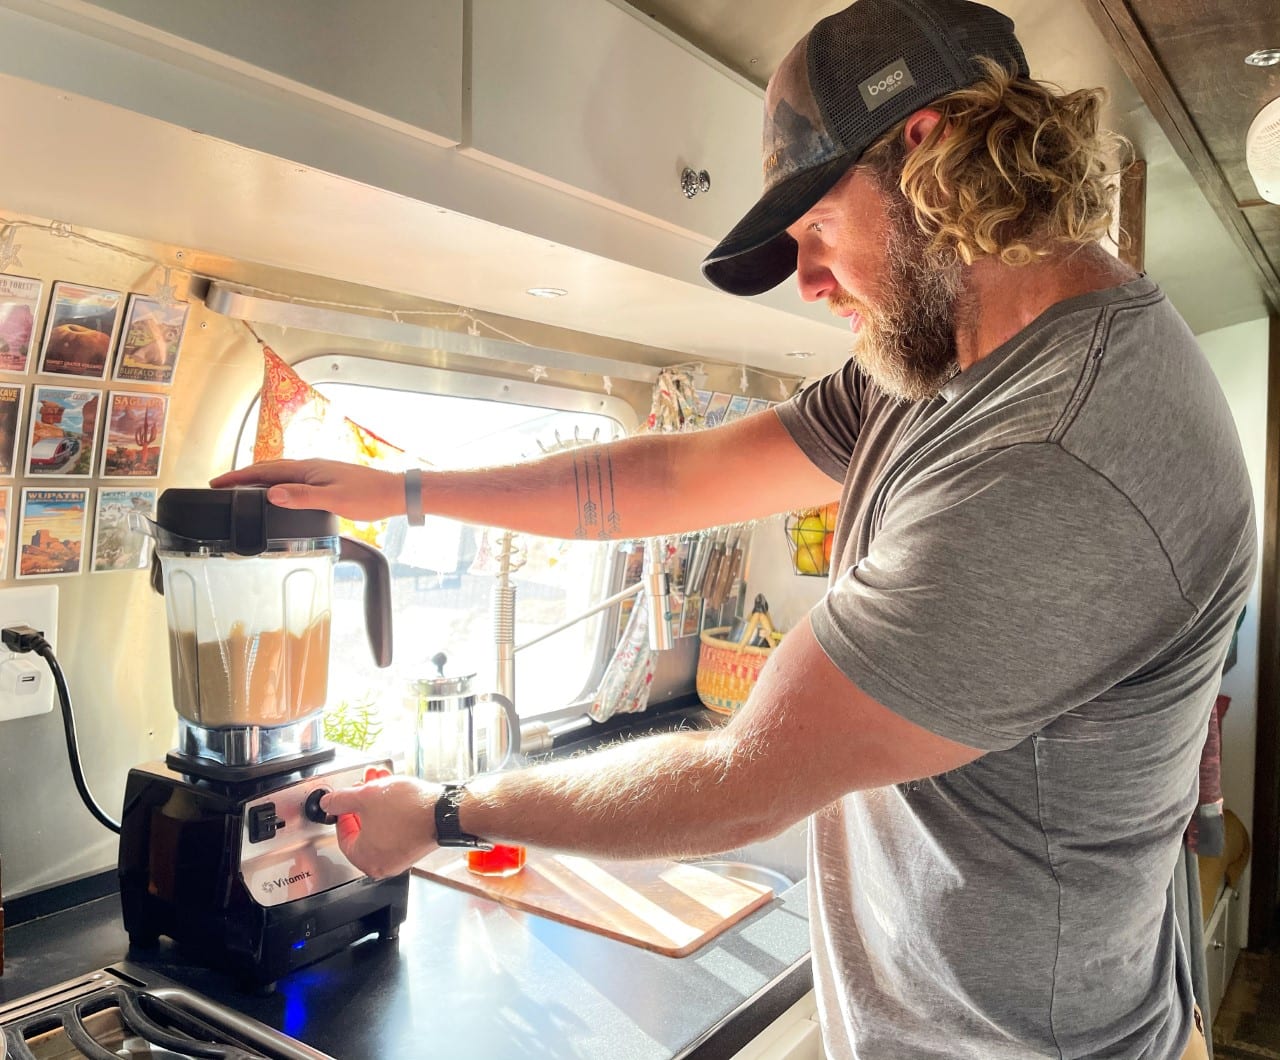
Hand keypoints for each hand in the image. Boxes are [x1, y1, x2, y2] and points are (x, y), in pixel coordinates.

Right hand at [209, 459, 405, 522]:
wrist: (394, 492)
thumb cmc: (369, 497)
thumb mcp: (333, 500)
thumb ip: (302, 498)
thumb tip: (272, 494)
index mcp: (308, 469)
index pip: (264, 471)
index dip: (238, 477)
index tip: (217, 482)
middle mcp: (310, 467)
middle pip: (268, 469)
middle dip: (242, 477)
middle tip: (221, 485)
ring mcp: (318, 472)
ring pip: (280, 473)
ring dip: (258, 479)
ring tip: (240, 489)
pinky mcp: (325, 479)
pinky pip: (292, 479)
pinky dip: (275, 483)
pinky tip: (277, 493)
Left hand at [320, 774, 438, 877]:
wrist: (444, 811)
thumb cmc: (408, 811)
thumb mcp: (365, 797)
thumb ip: (341, 800)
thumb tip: (329, 802)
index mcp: (365, 859)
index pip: (344, 836)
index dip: (342, 813)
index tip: (345, 801)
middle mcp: (382, 863)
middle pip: (363, 829)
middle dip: (362, 801)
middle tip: (363, 786)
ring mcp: (400, 856)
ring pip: (381, 825)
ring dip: (378, 801)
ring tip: (380, 780)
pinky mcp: (415, 846)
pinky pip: (396, 827)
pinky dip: (392, 810)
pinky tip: (394, 790)